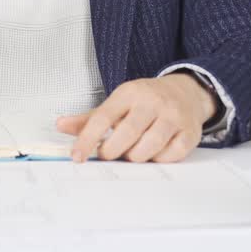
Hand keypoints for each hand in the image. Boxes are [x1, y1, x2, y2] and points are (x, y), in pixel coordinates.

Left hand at [56, 74, 217, 163]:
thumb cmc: (145, 101)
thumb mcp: (118, 102)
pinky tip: (155, 151)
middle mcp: (152, 102)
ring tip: (133, 151)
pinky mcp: (190, 132)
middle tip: (109, 154)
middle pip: (126, 135)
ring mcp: (173, 116)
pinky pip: (169, 157)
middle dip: (112, 151)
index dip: (87, 140)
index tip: (76, 157)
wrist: (186, 92)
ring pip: (147, 149)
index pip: (102, 118)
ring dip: (135, 157)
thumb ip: (89, 117)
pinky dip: (158, 160)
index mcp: (129, 93)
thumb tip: (61, 125)